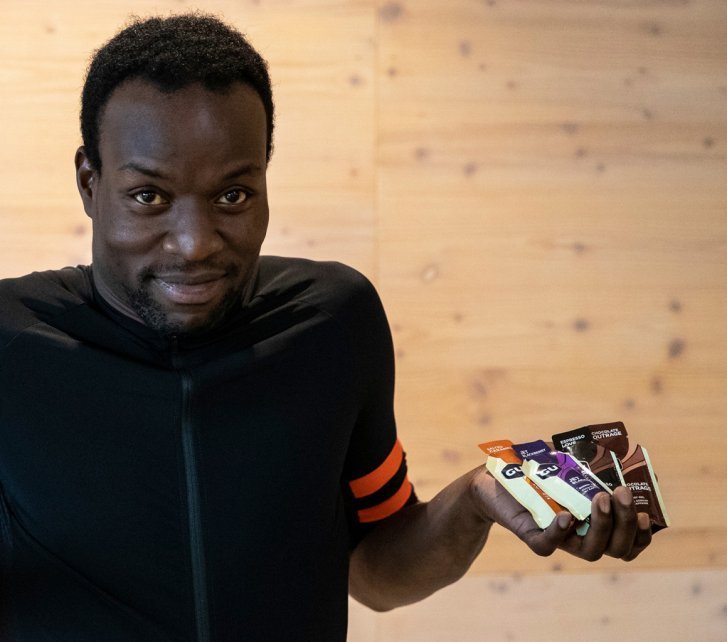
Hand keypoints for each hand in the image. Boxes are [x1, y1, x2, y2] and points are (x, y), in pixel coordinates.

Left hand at [469, 467, 651, 561]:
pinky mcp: (529, 534)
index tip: (646, 512)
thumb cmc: (539, 467)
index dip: (642, 535)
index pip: (628, 542)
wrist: (497, 473)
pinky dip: (559, 533)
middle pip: (617, 548)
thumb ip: (593, 455)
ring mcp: (557, 536)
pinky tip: (567, 516)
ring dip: (602, 526)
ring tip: (601, 498)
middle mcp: (581, 534)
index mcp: (596, 521)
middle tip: (622, 493)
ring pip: (590, 552)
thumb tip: (620, 448)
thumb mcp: (570, 457)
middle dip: (626, 523)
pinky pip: (547, 544)